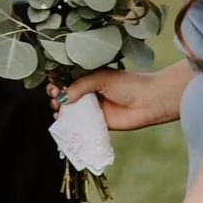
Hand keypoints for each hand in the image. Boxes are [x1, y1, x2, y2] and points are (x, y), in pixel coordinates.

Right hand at [56, 66, 186, 131]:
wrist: (149, 101)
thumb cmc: (128, 84)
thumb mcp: (100, 78)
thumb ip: (80, 86)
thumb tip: (62, 96)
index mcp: (90, 77)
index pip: (67, 79)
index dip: (57, 81)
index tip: (53, 84)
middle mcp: (90, 92)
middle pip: (66, 95)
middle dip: (56, 95)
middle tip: (55, 96)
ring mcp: (94, 108)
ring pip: (71, 110)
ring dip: (61, 109)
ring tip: (58, 108)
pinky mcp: (99, 123)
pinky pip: (82, 125)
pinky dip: (71, 125)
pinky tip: (62, 121)